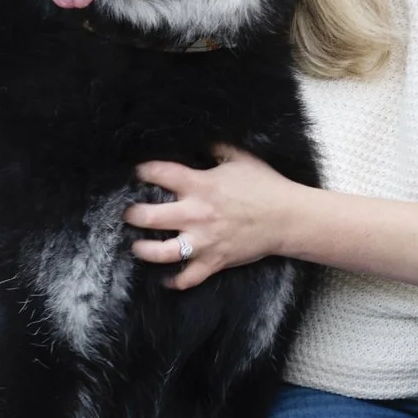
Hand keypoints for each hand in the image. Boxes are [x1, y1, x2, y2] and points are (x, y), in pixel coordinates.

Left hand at [125, 145, 297, 289]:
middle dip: (133, 214)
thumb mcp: (240, 158)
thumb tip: (197, 137)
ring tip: (137, 245)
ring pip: (162, 252)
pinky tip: (165, 279)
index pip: (161, 174)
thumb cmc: (265, 186)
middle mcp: (197, 214)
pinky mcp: (214, 261)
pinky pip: (188, 278)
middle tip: (129, 213)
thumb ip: (215, 147)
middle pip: (150, 217)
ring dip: (144, 250)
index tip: (137, 172)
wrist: (288, 218)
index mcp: (201, 186)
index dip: (143, 171)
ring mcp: (204, 241)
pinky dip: (175, 281)